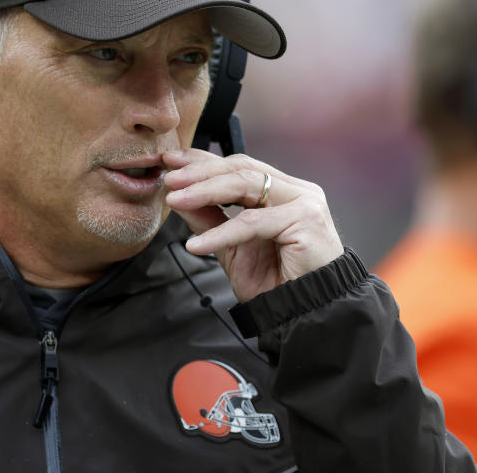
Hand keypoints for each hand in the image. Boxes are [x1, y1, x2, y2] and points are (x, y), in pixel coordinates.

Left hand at [163, 148, 343, 302]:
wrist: (302, 315)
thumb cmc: (275, 283)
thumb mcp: (230, 246)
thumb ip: (209, 219)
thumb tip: (178, 197)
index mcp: (282, 191)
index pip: (239, 166)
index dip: (203, 161)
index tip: (172, 161)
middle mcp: (296, 191)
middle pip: (241, 169)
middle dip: (200, 171)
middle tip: (170, 179)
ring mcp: (304, 202)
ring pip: (246, 185)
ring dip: (205, 191)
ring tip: (176, 201)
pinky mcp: (306, 220)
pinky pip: (252, 222)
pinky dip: (221, 233)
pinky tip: (197, 245)